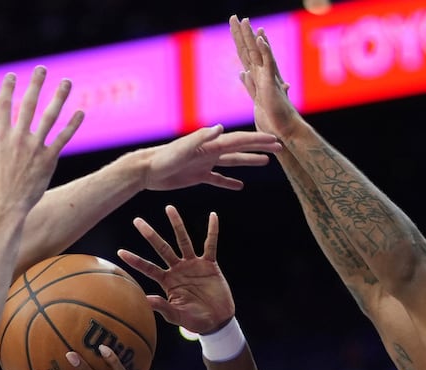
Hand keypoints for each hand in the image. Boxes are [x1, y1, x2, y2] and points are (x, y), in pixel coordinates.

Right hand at [0, 69, 84, 217]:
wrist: (3, 209)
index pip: (3, 104)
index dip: (7, 88)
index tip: (12, 75)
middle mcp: (18, 137)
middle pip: (28, 104)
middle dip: (35, 84)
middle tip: (42, 69)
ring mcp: (35, 147)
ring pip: (50, 116)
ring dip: (59, 97)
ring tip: (67, 82)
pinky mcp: (48, 160)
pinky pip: (63, 138)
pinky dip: (72, 124)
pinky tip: (81, 112)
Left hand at [117, 207, 233, 334]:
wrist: (216, 321)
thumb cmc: (194, 321)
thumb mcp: (177, 315)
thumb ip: (162, 306)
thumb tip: (143, 300)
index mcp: (167, 281)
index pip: (148, 268)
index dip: (135, 261)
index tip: (120, 252)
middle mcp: (178, 269)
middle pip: (161, 248)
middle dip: (150, 235)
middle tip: (137, 221)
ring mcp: (193, 265)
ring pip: (183, 241)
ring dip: (177, 225)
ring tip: (169, 208)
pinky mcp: (209, 264)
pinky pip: (211, 245)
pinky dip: (213, 231)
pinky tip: (213, 216)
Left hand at [140, 125, 280, 190]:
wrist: (146, 170)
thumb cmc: (163, 158)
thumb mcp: (183, 149)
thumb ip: (201, 138)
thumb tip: (220, 128)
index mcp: (210, 145)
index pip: (239, 140)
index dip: (258, 140)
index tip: (275, 140)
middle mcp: (210, 151)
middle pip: (240, 148)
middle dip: (259, 147)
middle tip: (279, 147)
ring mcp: (205, 163)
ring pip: (232, 162)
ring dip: (248, 161)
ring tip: (266, 162)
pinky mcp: (197, 176)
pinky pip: (218, 179)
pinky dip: (229, 182)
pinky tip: (240, 186)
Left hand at [230, 17, 301, 137]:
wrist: (284, 131)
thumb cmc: (272, 119)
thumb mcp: (256, 98)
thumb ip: (249, 85)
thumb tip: (241, 72)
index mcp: (258, 76)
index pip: (247, 54)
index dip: (241, 40)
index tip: (237, 26)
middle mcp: (263, 74)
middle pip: (249, 49)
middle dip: (242, 33)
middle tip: (234, 16)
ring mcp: (268, 77)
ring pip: (258, 52)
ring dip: (251, 36)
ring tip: (245, 20)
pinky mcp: (272, 83)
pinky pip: (268, 64)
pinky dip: (265, 51)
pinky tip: (260, 38)